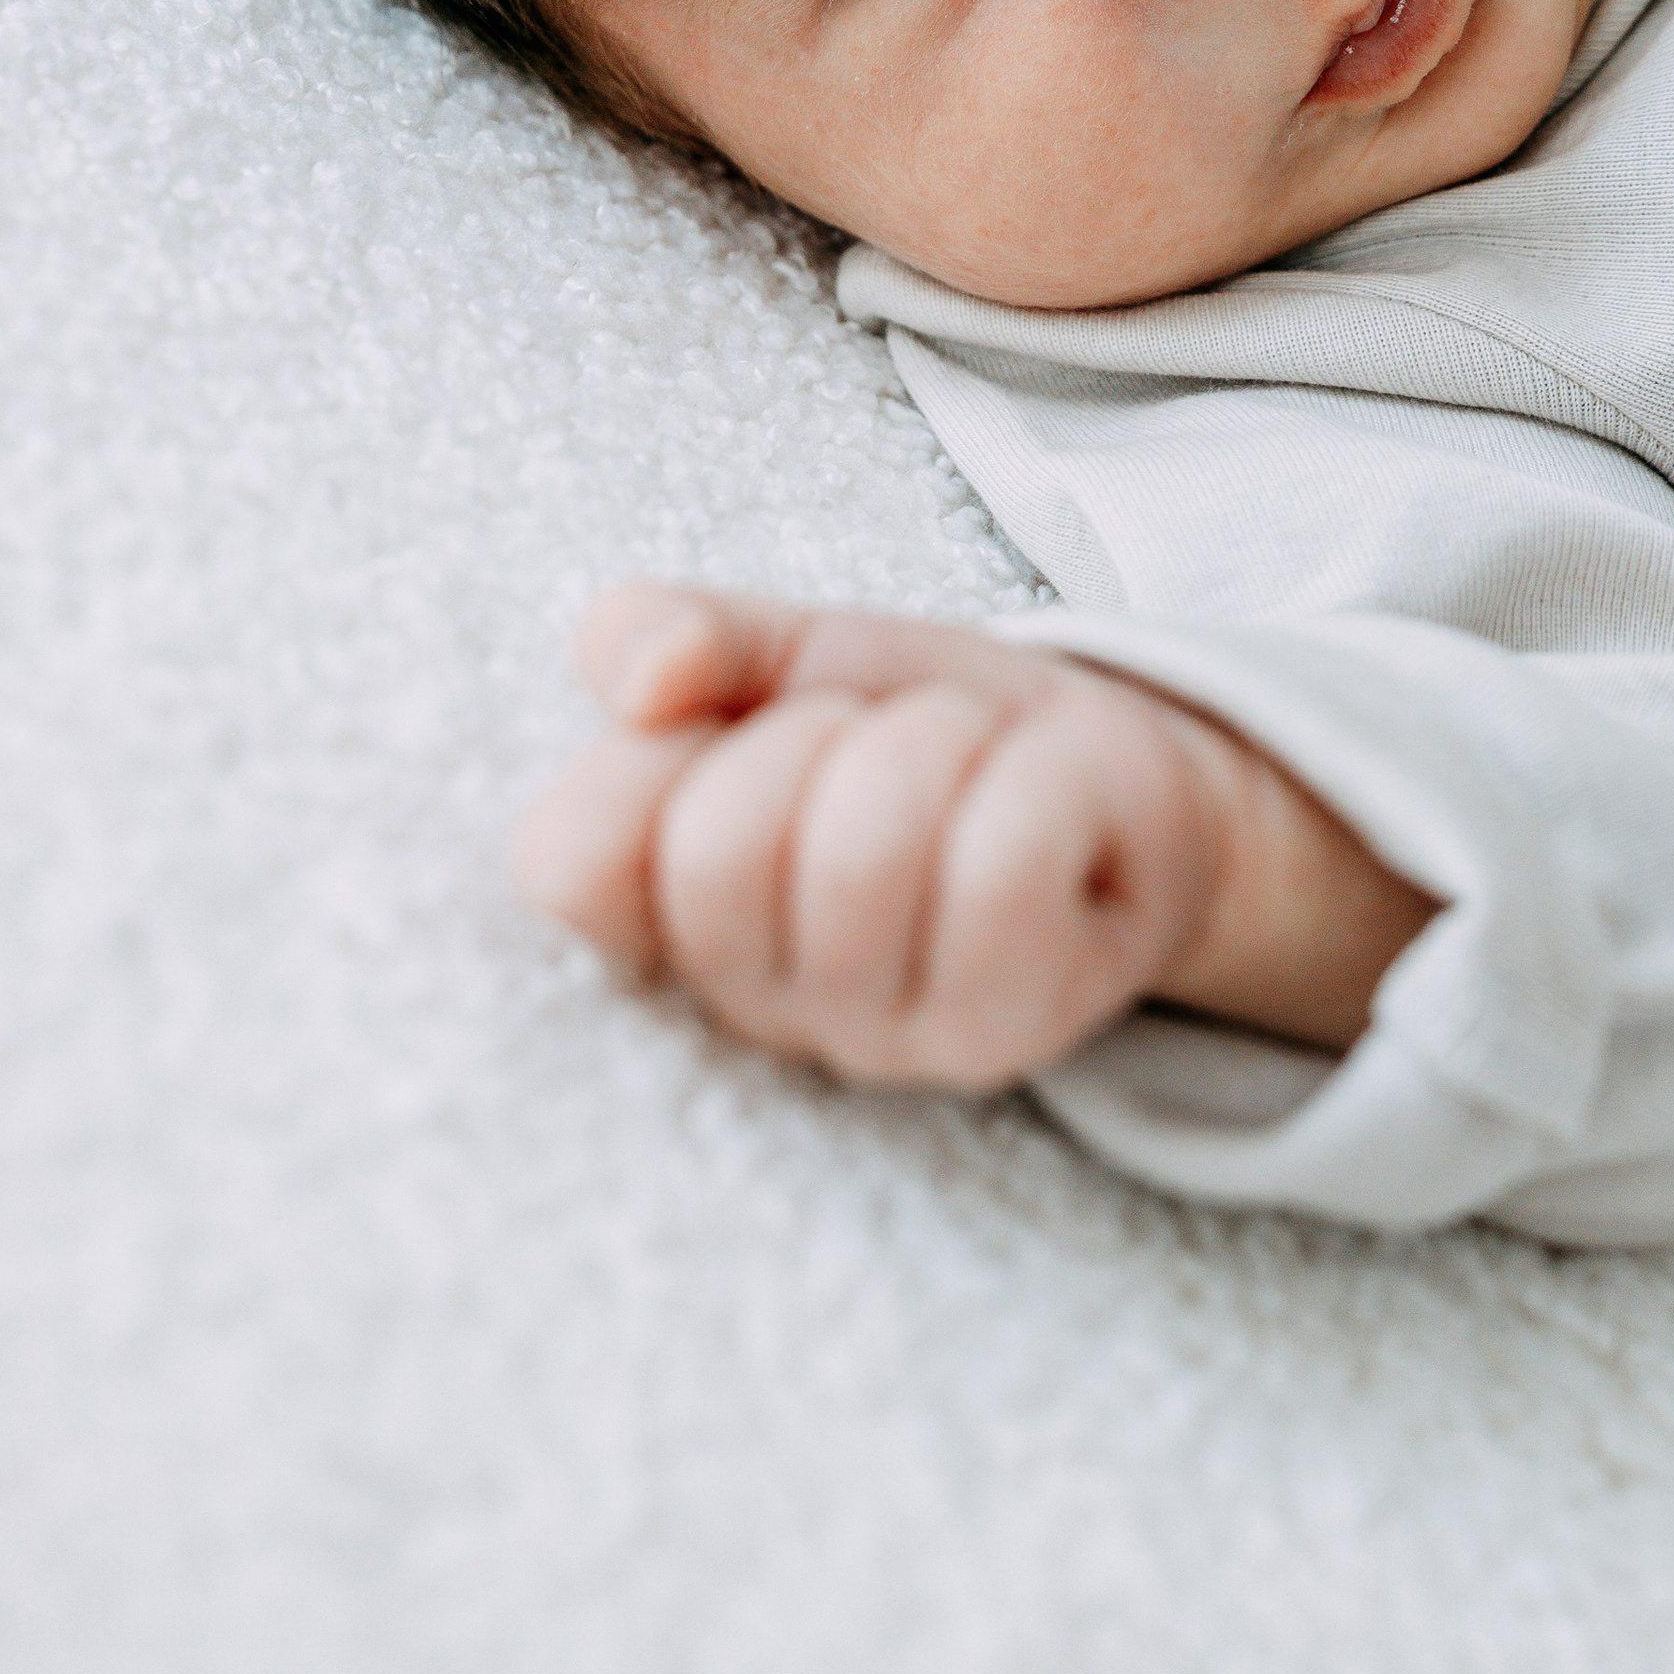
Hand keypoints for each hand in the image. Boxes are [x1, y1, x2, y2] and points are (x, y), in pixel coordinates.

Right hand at [512, 584, 1436, 1089]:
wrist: (1104, 767)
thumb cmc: (921, 726)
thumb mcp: (786, 651)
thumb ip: (673, 635)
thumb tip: (642, 675)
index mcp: (664, 910)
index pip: (569, 858)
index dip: (655, 753)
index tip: (736, 726)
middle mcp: (749, 1002)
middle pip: (719, 846)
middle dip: (821, 730)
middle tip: (882, 742)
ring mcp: (874, 1038)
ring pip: (866, 845)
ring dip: (938, 741)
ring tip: (971, 768)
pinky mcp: (1000, 1034)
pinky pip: (1004, 859)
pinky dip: (1041, 772)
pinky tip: (1049, 809)